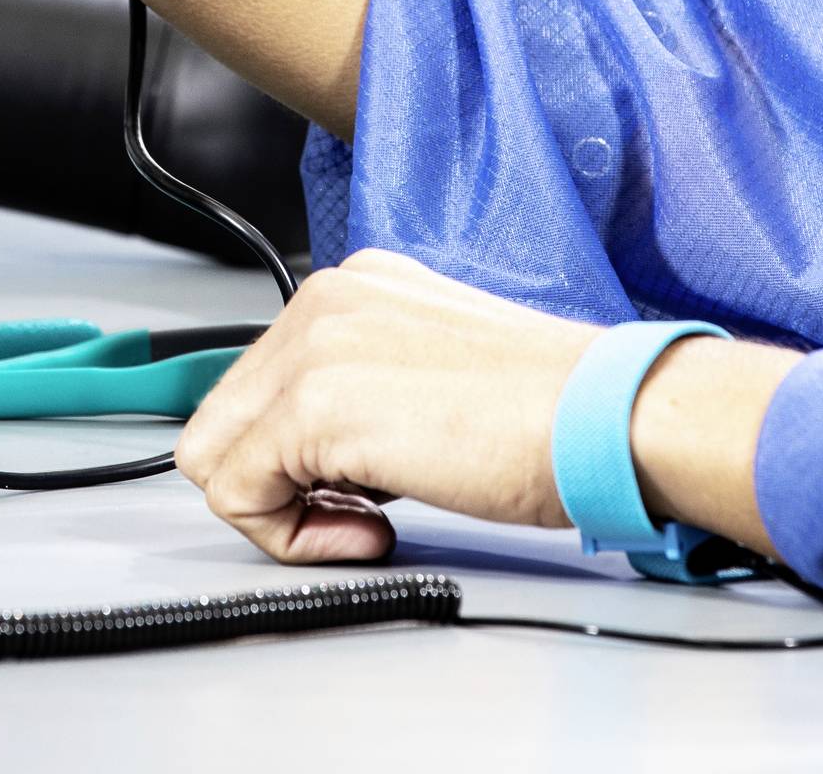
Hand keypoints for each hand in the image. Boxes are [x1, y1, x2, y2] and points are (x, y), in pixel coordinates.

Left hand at [176, 251, 597, 563]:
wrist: (607, 416)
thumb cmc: (555, 409)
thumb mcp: (435, 373)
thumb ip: (370, 390)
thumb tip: (319, 454)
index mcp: (357, 286)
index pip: (261, 383)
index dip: (298, 455)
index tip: (362, 488)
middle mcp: (325, 299)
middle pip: (223, 418)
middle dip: (280, 482)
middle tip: (363, 513)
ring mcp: (313, 346)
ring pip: (215, 457)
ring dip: (285, 509)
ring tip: (372, 518)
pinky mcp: (313, 405)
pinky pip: (237, 495)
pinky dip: (292, 537)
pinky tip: (373, 531)